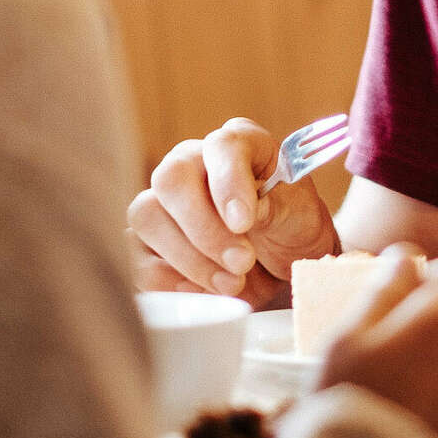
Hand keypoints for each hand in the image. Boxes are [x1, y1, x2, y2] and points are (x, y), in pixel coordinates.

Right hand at [128, 118, 339, 306]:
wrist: (282, 264)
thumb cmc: (292, 227)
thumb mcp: (300, 216)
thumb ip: (275, 208)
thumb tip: (242, 215)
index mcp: (237, 145)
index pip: (222, 146)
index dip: (228, 182)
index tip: (244, 222)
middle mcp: (192, 163)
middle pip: (171, 180)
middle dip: (205, 229)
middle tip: (242, 263)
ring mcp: (164, 201)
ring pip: (147, 217)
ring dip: (188, 258)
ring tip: (232, 284)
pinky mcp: (148, 241)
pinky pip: (137, 257)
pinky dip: (169, 281)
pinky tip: (205, 292)